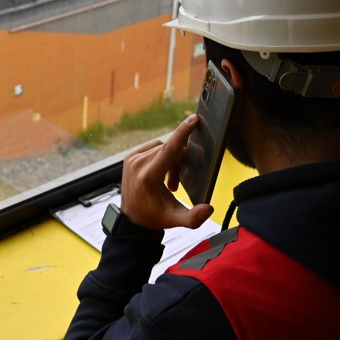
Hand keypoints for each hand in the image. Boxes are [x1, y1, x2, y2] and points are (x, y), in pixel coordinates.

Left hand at [120, 115, 214, 231]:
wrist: (132, 220)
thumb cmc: (155, 217)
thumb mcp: (176, 219)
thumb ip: (194, 217)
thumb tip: (209, 208)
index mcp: (148, 176)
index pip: (169, 149)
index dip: (182, 133)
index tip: (193, 119)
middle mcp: (137, 164)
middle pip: (169, 150)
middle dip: (179, 163)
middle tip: (177, 184)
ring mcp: (131, 159)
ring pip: (162, 148)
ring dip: (171, 161)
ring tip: (169, 182)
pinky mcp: (130, 157)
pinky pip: (153, 148)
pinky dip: (162, 157)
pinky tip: (161, 174)